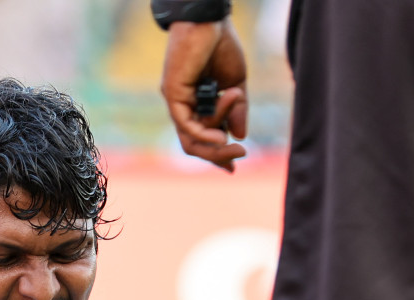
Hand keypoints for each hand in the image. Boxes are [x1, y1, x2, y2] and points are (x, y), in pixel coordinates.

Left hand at [160, 19, 248, 170]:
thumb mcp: (235, 83)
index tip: (234, 166)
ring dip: (215, 145)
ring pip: (191, 138)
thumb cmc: (221, 45)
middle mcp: (184, 105)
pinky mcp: (173, 93)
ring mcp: (177, 100)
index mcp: (197, 103)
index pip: (202, 137)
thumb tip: (241, 135)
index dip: (217, 154)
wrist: (211, 20)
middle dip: (218, 156)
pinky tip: (222, 137)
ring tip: (235, 144)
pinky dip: (205, 133)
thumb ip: (237, 110)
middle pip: (194, 144)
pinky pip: (187, 124)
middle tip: (241, 155)